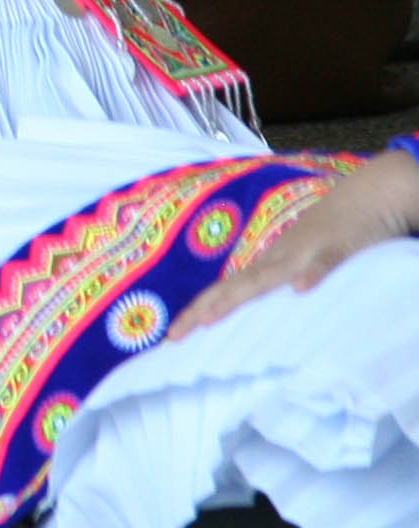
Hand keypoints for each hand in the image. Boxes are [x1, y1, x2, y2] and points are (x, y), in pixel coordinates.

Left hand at [169, 150, 418, 340]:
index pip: (225, 291)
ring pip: (267, 276)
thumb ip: (278, 281)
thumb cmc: (328, 234)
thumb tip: (256, 304)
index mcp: (267, 266)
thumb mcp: (300, 262)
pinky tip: (300, 287)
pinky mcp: (335, 247)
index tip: (172, 336)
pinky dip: (311, 273)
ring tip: (210, 318)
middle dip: (201, 310)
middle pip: (233, 287)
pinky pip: (323, 261)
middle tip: (172, 336)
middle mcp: (276, 259)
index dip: (199, 311)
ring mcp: (303, 252)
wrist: (362, 198)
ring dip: (239, 295)